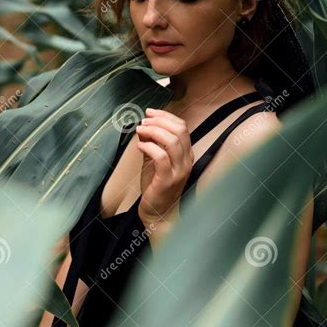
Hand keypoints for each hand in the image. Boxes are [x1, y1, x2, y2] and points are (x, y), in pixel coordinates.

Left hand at [135, 108, 193, 226]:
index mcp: (186, 154)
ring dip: (153, 131)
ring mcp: (178, 171)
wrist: (159, 213)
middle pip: (179, 131)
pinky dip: (149, 147)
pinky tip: (140, 146)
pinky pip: (161, 157)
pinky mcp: (167, 180)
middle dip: (159, 121)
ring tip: (140, 130)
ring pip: (172, 141)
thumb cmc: (156, 186)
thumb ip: (151, 143)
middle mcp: (186, 161)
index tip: (150, 112)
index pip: (182, 127)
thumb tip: (143, 126)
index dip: (166, 116)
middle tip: (144, 120)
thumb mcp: (154, 160)